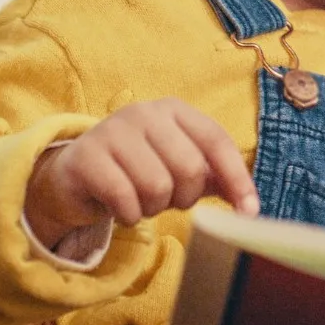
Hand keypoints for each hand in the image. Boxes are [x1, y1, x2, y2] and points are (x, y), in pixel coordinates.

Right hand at [24, 98, 258, 248]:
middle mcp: (145, 112)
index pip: (216, 140)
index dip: (237, 177)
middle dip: (185, 198)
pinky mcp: (86, 156)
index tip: (249, 211)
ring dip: (154, 208)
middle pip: (189, 168)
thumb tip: (249, 204)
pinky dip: (129, 215)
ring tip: (141, 201)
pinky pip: (125, 199)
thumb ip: (214, 177)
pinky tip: (120, 208)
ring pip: (157, 186)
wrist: (74, 177)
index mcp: (175, 110)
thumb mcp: (177, 167)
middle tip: (168, 200)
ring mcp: (113, 130)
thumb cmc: (137, 170)